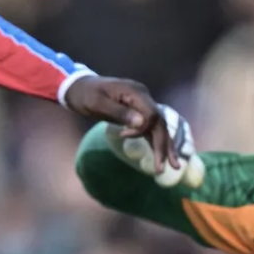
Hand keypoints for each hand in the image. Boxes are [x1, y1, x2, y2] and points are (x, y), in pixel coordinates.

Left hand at [69, 77, 204, 187]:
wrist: (80, 86)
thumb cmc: (86, 94)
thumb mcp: (98, 103)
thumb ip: (120, 112)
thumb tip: (142, 123)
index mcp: (135, 92)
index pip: (151, 113)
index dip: (143, 128)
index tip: (123, 135)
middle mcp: (143, 98)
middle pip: (159, 123)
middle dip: (163, 144)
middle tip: (167, 166)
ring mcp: (141, 105)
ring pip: (158, 127)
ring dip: (165, 146)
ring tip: (174, 165)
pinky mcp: (137, 113)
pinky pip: (150, 128)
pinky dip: (156, 142)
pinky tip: (161, 156)